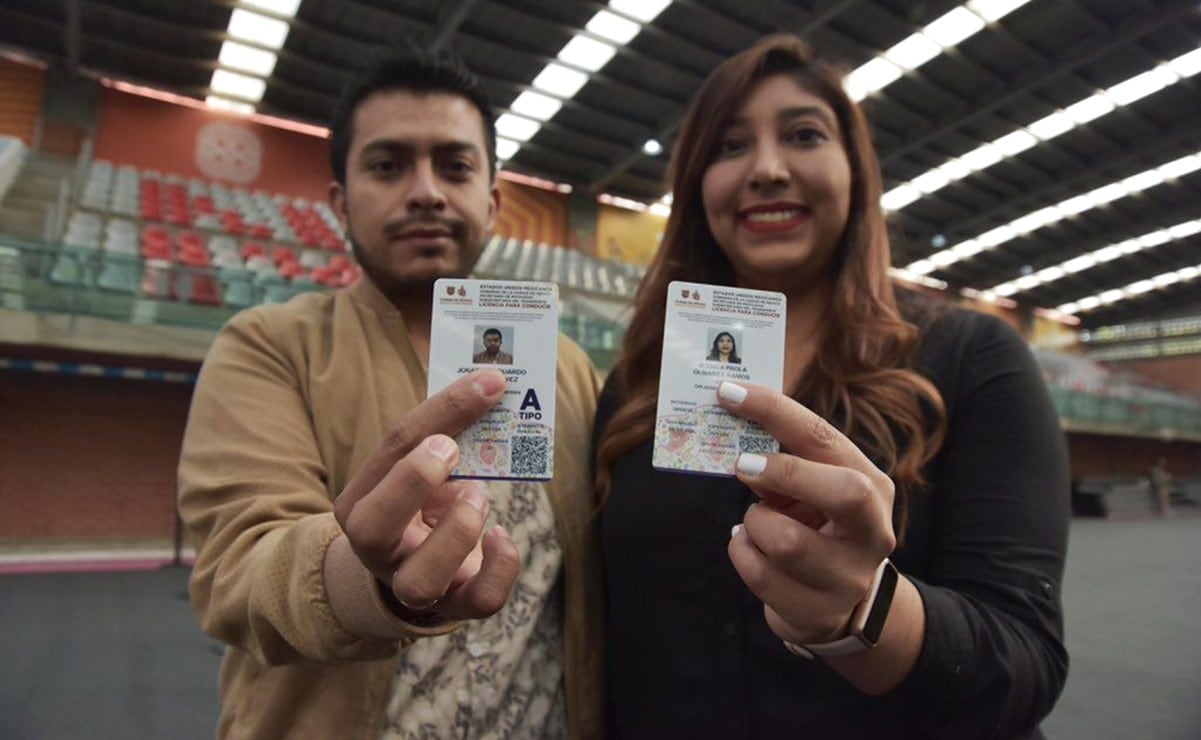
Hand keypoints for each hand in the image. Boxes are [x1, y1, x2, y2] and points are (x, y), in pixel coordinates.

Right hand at [333, 369, 521, 620]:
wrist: (414, 568)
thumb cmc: (421, 502)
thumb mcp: (418, 468)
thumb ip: (442, 435)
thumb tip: (489, 390)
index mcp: (362, 501)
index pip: (390, 450)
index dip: (441, 412)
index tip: (485, 385)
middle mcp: (377, 550)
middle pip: (371, 527)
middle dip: (414, 480)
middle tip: (452, 449)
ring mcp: (412, 584)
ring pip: (422, 580)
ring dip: (459, 529)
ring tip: (479, 497)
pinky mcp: (455, 605)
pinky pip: (480, 600)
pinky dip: (501, 564)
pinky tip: (501, 536)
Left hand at [717, 380, 896, 646]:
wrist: (839, 606)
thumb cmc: (816, 527)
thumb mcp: (808, 490)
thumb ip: (780, 461)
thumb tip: (734, 430)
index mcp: (873, 487)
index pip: (826, 438)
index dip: (775, 411)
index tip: (729, 392)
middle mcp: (873, 532)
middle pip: (844, 493)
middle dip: (785, 474)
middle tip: (741, 466)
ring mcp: (850, 578)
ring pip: (785, 540)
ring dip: (754, 523)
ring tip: (756, 521)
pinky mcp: (818, 613)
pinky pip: (759, 574)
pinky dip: (742, 552)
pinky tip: (750, 548)